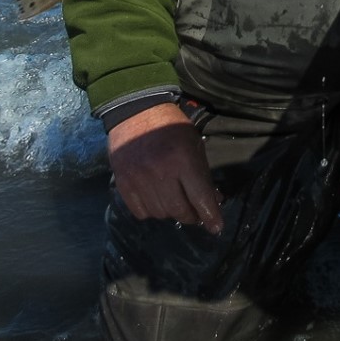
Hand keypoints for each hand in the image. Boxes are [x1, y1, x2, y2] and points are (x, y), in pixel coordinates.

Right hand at [106, 102, 223, 233]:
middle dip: (192, 216)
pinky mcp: (123, 184)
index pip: (200, 197)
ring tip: (176, 202)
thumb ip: (203, 173)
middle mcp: (160, 172)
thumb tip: (215, 200)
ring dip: (171, 213)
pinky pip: (140, 212)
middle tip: (196, 213)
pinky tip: (157, 199)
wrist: (135, 112)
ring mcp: (139, 179)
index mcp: (182, 159)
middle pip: (179, 211)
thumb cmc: (171, 126)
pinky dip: (151, 211)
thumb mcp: (194, 144)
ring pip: (160, 214)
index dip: (210, 215)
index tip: (216, 228)